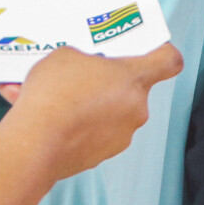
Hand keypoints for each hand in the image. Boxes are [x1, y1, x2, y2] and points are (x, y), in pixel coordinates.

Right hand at [0, 44, 182, 181]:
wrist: (35, 142)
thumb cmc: (54, 96)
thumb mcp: (65, 54)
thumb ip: (83, 57)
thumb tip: (81, 65)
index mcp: (133, 79)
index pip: (168, 61)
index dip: (161, 51)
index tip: (149, 48)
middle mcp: (135, 110)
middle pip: (132, 87)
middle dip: (108, 79)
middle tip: (83, 71)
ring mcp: (120, 136)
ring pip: (110, 111)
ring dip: (90, 102)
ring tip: (56, 94)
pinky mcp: (100, 156)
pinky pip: (93, 132)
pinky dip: (77, 124)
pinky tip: (51, 114)